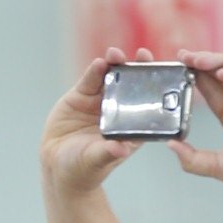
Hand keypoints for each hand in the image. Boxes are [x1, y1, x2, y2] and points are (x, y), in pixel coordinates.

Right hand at [39, 51, 153, 199]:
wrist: (57, 164)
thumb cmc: (84, 168)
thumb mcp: (96, 160)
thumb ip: (107, 152)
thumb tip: (120, 148)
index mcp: (132, 127)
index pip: (149, 104)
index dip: (157, 88)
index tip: (165, 75)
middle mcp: (119, 110)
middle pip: (133, 85)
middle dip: (139, 69)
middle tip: (144, 55)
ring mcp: (101, 101)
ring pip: (111, 78)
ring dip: (115, 64)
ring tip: (115, 54)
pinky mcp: (82, 96)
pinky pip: (90, 80)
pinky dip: (94, 71)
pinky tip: (99, 63)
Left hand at [165, 51, 222, 213]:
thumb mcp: (217, 166)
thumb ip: (193, 158)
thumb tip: (170, 145)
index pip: (212, 91)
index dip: (196, 77)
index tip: (178, 67)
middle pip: (222, 76)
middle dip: (203, 63)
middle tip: (183, 56)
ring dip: (218, 62)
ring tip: (198, 60)